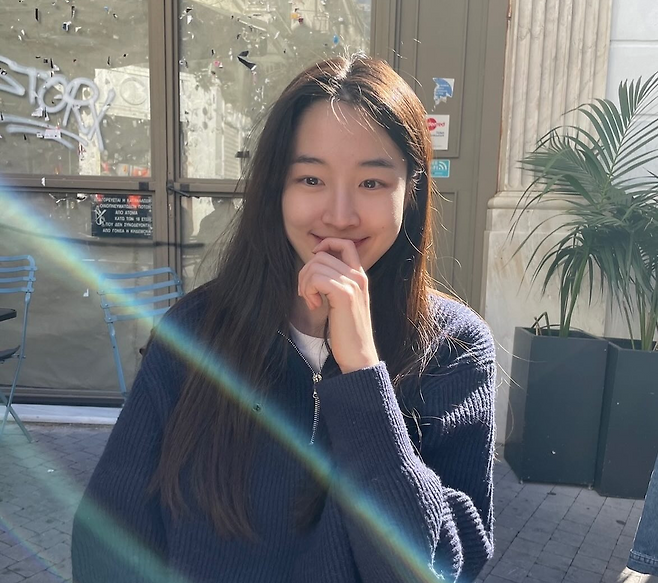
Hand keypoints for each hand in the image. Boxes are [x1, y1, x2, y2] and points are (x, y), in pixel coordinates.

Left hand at [297, 238, 379, 373]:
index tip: (313, 263)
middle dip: (306, 273)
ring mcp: (353, 284)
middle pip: (322, 256)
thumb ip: (335, 284)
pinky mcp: (344, 294)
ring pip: (316, 265)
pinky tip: (314, 305)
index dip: (325, 245)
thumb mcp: (343, 303)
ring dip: (305, 283)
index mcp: (360, 276)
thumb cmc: (347, 333)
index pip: (345, 244)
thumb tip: (314, 268)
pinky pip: (316, 278)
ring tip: (311, 301)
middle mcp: (358, 276)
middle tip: (307, 294)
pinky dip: (309, 290)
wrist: (358, 355)